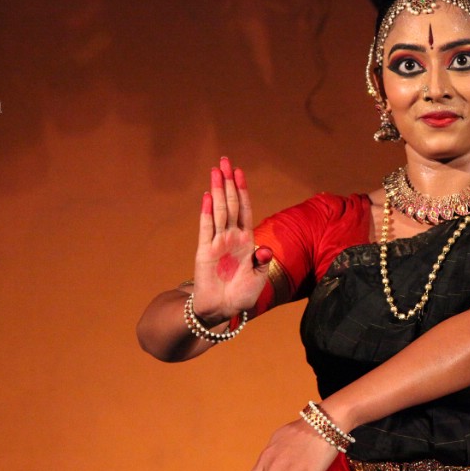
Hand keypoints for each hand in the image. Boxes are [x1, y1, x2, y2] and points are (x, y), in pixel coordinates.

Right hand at [191, 156, 272, 322]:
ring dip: (217, 190)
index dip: (242, 190)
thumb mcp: (258, 278)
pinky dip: (206, 213)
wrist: (223, 310)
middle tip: (224, 160)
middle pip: (230, 204)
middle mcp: (231, 237)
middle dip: (228, 182)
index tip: (239, 172)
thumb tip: (265, 249)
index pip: (244, 209)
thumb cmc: (242, 294)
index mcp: (246, 240)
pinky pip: (205, 229)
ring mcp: (217, 243)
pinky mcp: (204, 252)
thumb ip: (261, 262)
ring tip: (215, 171)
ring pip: (218, 211)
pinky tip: (206, 197)